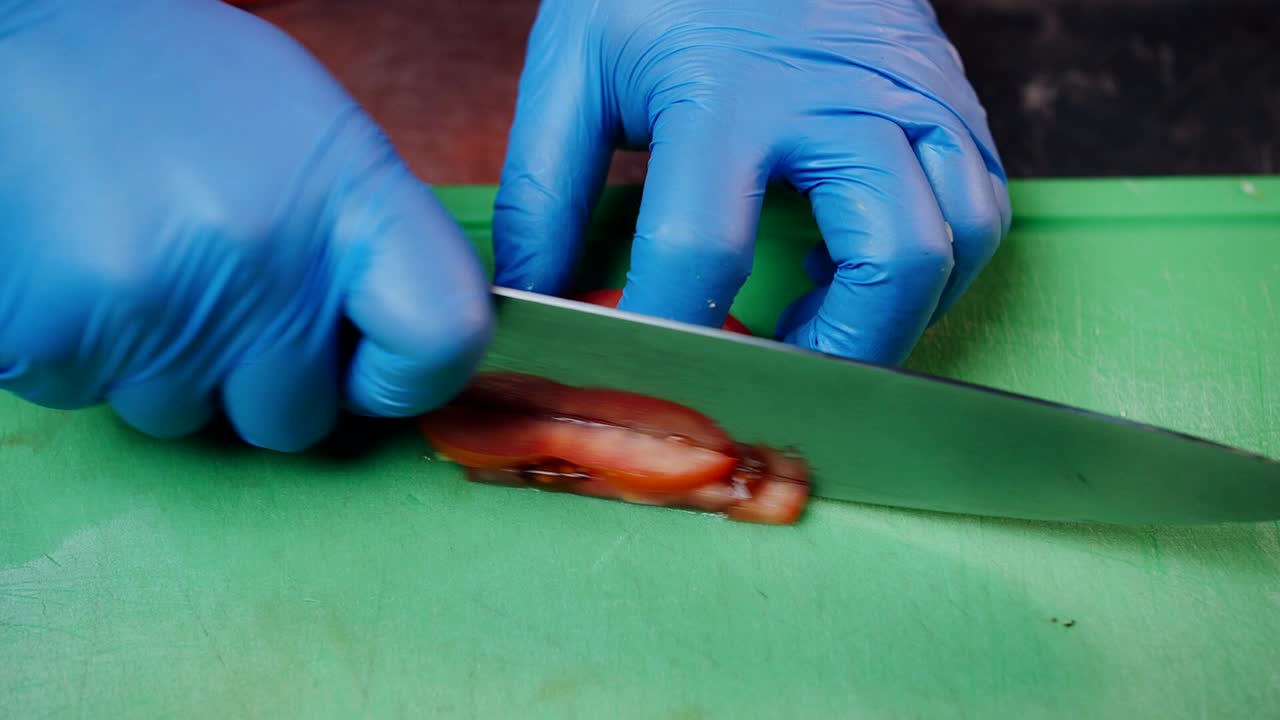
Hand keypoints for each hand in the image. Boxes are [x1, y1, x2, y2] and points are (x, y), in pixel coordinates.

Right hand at [0, 0, 491, 450]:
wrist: (16, 37)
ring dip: (168, 364)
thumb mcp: (309, 132)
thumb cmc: (174, 83)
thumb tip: (405, 343)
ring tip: (139, 257)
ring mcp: (158, 310)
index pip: (442, 338)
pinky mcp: (56, 344)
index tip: (369, 363)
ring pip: (189, 419)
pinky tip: (84, 270)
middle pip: (297, 420)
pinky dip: (92, 355)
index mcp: (347, 199)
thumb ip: (366, 241)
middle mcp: (265, 263)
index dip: (410, 375)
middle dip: (260, 380)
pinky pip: (98, 402)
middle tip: (218, 290)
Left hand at [493, 0, 1009, 364]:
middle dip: (837, 351)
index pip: (706, 250)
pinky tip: (867, 264)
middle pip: (891, 261)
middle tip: (774, 376)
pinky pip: (984, 203)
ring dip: (898, 312)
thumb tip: (532, 301)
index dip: (671, 330)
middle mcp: (839, 98)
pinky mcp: (947, 94)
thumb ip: (544, 192)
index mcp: (729, 92)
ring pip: (959, 238)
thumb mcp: (577, 66)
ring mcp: (910, 94)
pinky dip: (942, 261)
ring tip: (824, 326)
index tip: (648, 372)